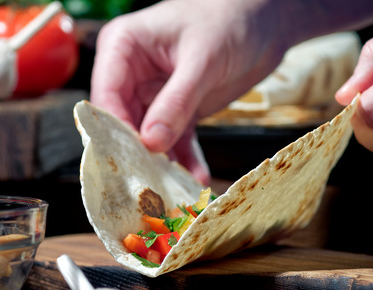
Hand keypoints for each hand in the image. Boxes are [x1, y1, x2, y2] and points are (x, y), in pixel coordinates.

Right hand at [90, 0, 285, 184]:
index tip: (130, 158)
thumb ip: (176, 102)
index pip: (106, 95)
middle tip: (147, 184)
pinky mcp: (178, 111)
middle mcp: (131, 73)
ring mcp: (154, 95)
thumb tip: (151, 142)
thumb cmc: (229, 18)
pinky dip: (186, 161)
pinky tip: (195, 178)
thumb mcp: (202, 61)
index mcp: (123, 47)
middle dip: (137, 154)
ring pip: (148, 138)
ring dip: (162, 164)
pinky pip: (176, 142)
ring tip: (173, 189)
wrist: (266, 20)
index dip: (114, 129)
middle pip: (122, 122)